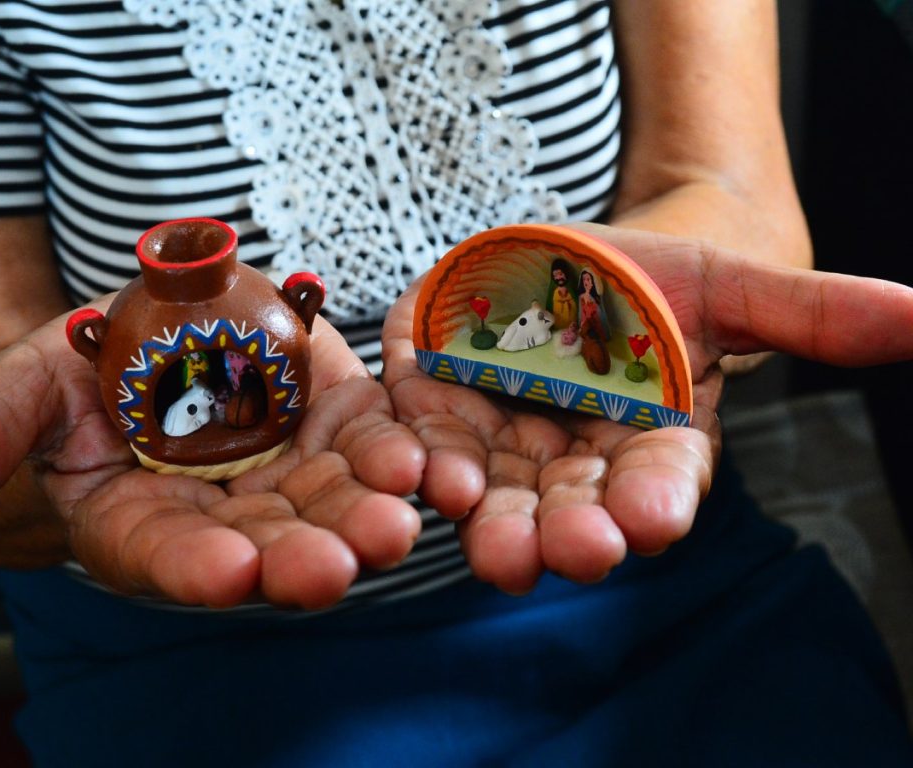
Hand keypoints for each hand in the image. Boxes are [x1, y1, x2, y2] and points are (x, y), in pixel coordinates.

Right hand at [0, 309, 425, 609]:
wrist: (146, 342)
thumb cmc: (72, 377)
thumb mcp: (22, 388)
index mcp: (141, 523)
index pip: (162, 556)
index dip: (191, 567)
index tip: (225, 572)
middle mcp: (222, 516)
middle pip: (264, 545)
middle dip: (301, 557)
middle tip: (341, 565)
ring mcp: (285, 474)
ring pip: (331, 504)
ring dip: (367, 515)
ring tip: (399, 519)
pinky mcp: (334, 426)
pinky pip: (374, 446)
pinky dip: (402, 456)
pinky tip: (428, 465)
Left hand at [382, 224, 912, 593]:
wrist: (569, 256)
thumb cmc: (657, 280)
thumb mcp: (729, 287)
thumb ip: (807, 314)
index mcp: (645, 446)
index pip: (658, 485)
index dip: (656, 502)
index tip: (655, 519)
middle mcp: (571, 461)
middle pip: (571, 508)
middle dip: (571, 534)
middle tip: (572, 553)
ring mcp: (497, 439)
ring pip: (492, 492)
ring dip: (491, 520)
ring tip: (496, 542)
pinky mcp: (433, 405)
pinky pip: (421, 438)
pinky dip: (420, 457)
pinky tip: (425, 473)